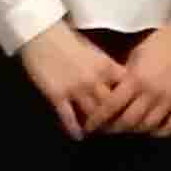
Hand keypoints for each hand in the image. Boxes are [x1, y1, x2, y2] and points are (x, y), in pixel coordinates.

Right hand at [16, 22, 127, 140]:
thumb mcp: (94, 52)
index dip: (129, 104)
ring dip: (96, 126)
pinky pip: (69, 118)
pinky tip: (77, 136)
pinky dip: (74, 129)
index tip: (129, 112)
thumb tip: (119, 85)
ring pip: (93, 115)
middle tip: (114, 129)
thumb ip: (108, 69)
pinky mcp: (57, 95)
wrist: (41, 34)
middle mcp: (95, 80)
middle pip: (111, 107)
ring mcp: (76, 89)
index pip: (126, 91)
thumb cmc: (68, 40)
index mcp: (107, 67)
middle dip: (114, 119)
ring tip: (96, 131)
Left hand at [99, 6, 170, 136]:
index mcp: (136, 77)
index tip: (90, 125)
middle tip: (107, 129)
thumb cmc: (163, 40)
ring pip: (148, 126)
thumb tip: (113, 92)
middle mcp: (153, 92)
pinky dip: (159, 131)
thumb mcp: (137, 54)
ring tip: (127, 129)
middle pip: (128, 120)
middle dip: (114, 128)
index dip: (98, 118)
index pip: (111, 105)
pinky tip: (151, 129)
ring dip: (134, 130)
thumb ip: (126, 75)